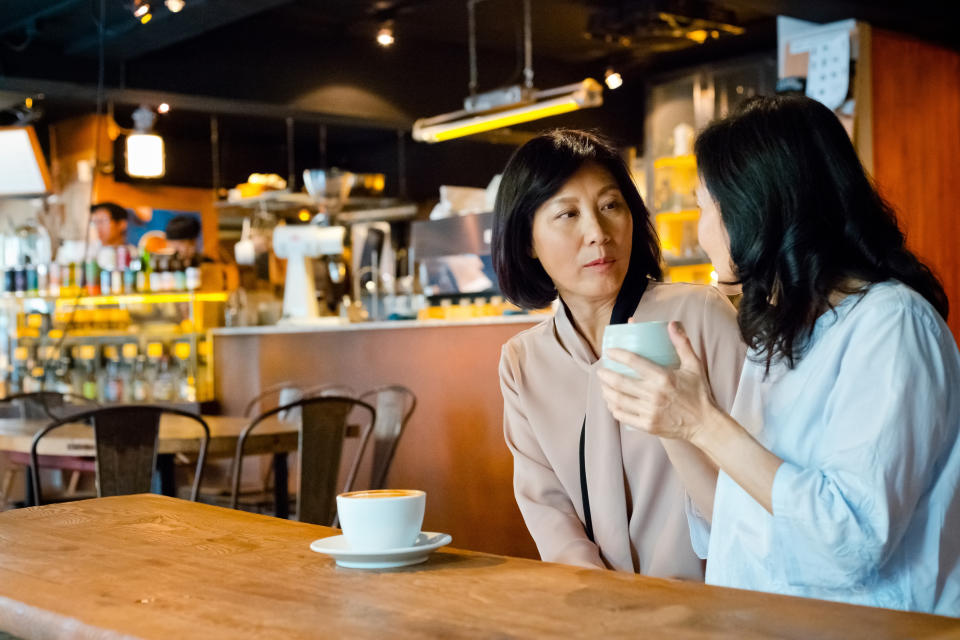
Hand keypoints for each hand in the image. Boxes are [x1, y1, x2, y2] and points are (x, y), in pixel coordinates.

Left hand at [597, 321, 718, 441]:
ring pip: (618, 400)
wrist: (705, 424)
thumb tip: (671, 323)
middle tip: (601, 370)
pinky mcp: (648, 425)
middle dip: (605, 375)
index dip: (618, 355)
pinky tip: (611, 403)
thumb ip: (682, 343)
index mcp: (664, 377)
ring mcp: (650, 411)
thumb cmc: (698, 393)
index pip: (634, 362)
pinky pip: (623, 416)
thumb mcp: (694, 365)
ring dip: (606, 391)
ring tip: (603, 385)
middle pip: (620, 382)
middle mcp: (654, 395)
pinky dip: (613, 408)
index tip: (609, 352)